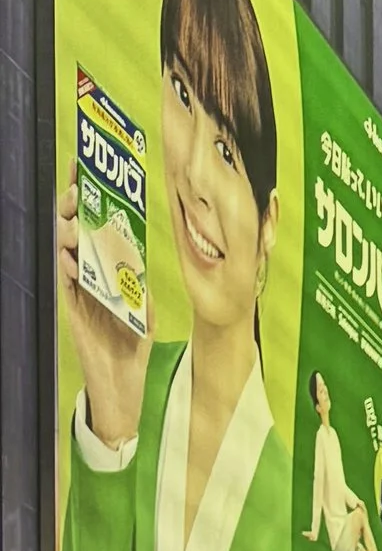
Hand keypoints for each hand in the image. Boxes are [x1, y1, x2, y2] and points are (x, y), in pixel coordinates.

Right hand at [55, 183, 148, 443]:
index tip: (84, 168)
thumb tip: (138, 258)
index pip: (96, 222)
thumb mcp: (147, 311)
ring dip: (69, 230)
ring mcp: (79, 287)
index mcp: (108, 266)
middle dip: (74, 204)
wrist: (123, 383)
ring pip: (65, 247)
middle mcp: (90, 271)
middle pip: (75, 226)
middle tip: (78, 189)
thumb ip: (142, 284)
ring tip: (75, 222)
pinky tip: (72, 259)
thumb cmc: (133, 345)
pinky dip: (68, 266)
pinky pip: (66, 280)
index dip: (88, 194)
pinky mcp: (72, 307)